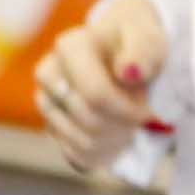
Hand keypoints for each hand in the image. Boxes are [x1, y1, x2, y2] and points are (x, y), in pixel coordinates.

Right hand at [34, 0, 164, 171]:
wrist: (121, 48)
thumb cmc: (136, 43)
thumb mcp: (148, 39)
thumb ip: (142, 51)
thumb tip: (128, 72)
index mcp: (70, 47)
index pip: (95, 94)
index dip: (126, 110)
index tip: (147, 110)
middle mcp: (49, 73)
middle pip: (89, 121)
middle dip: (123, 126)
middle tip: (142, 117)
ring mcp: (46, 101)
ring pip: (82, 142)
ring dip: (115, 141)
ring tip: (130, 125)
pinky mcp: (50, 125)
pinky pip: (76, 155)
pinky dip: (103, 154)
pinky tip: (117, 138)